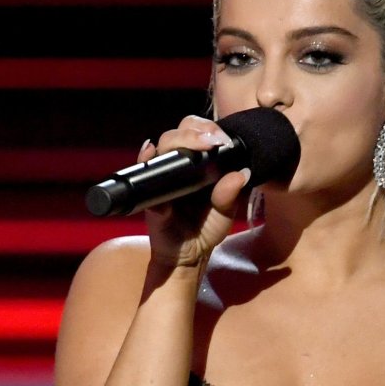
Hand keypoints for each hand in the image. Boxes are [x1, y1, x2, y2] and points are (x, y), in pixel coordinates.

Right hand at [139, 117, 254, 270]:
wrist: (187, 255)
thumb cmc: (205, 230)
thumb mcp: (225, 213)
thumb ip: (231, 195)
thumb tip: (241, 173)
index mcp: (200, 164)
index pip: (200, 132)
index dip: (209, 129)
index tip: (223, 139)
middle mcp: (180, 164)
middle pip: (180, 131)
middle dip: (195, 130)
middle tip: (212, 141)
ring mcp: (162, 175)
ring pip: (164, 144)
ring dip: (178, 139)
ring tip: (197, 144)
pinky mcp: (149, 191)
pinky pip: (143, 170)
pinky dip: (145, 158)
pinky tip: (151, 151)